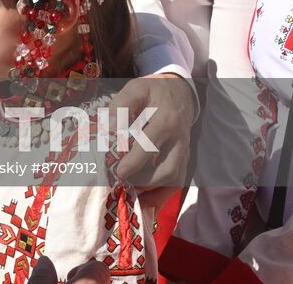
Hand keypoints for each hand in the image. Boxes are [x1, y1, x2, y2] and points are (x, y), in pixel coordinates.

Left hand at [109, 73, 195, 188]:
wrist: (180, 91)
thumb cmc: (153, 91)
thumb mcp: (136, 89)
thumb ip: (121, 105)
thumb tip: (107, 127)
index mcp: (167, 120)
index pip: (151, 144)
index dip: (135, 161)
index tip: (119, 172)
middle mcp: (180, 140)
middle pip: (168, 169)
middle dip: (145, 182)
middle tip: (122, 185)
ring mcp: (185, 152)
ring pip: (175, 179)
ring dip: (154, 192)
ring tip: (132, 196)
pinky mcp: (184, 159)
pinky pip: (178, 182)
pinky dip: (163, 195)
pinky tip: (146, 203)